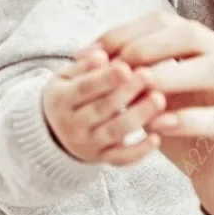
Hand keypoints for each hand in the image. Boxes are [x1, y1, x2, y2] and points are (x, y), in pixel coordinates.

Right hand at [42, 49, 165, 165]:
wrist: (55, 130)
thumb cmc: (70, 91)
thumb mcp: (67, 75)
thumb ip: (84, 65)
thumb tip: (101, 55)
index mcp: (60, 99)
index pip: (83, 88)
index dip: (104, 78)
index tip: (126, 66)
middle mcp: (71, 125)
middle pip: (101, 109)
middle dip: (126, 93)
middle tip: (148, 76)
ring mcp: (87, 145)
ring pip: (114, 133)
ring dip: (138, 117)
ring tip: (159, 99)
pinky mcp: (102, 158)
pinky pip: (121, 159)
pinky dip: (139, 151)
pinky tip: (157, 138)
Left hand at [83, 14, 213, 214]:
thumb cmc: (182, 129)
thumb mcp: (151, 99)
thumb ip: (131, 78)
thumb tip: (90, 58)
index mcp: (203, 46)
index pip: (166, 22)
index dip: (127, 32)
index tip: (92, 51)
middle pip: (193, 35)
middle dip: (150, 46)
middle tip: (119, 65)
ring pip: (213, 70)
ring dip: (171, 76)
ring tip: (139, 88)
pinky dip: (188, 120)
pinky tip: (159, 125)